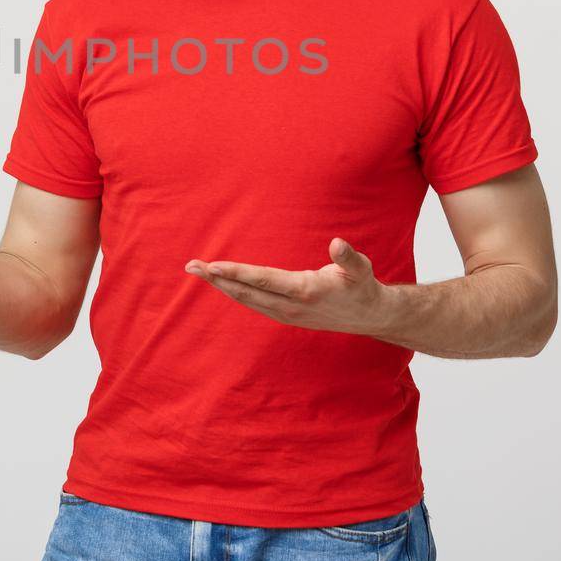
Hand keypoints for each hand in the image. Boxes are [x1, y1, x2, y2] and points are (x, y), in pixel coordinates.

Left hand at [183, 237, 393, 336]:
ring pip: (247, 299)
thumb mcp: (360, 269)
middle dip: (217, 279)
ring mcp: (286, 314)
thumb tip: (337, 244)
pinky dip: (235, 292)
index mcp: (305, 291)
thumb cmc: (362, 286)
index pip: (264, 280)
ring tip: (198, 271)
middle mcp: (291, 306)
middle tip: (191, 266)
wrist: (369, 316)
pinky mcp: (285, 316)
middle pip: (247, 292)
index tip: (213, 266)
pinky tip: (221, 283)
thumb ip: (348, 257)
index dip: (237, 273)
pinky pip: (254, 303)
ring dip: (221, 286)